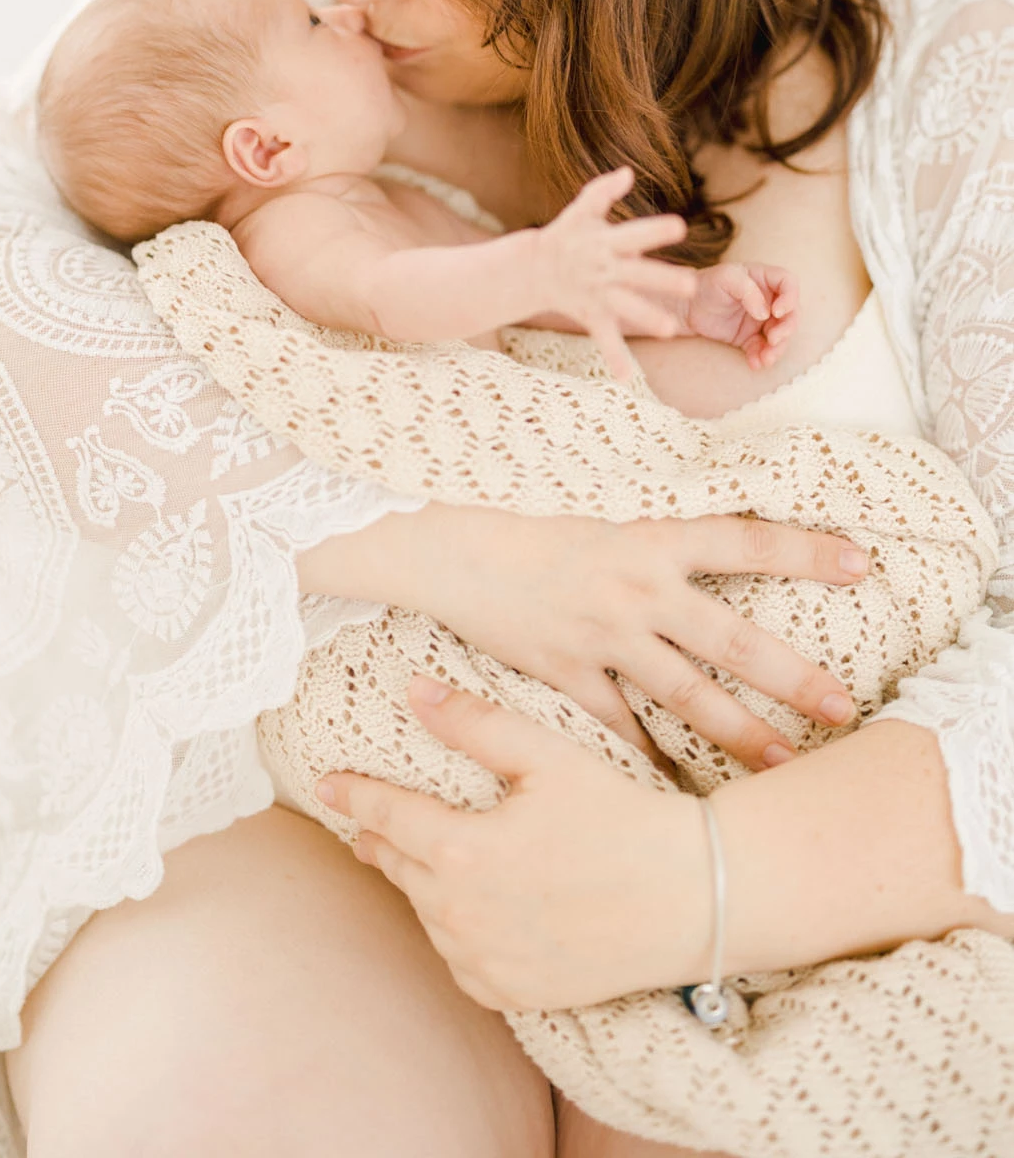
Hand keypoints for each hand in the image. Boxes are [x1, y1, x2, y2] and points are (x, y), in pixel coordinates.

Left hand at [318, 675, 710, 1009]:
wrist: (691, 899)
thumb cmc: (621, 816)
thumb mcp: (547, 756)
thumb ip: (474, 724)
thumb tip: (413, 691)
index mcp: (462, 851)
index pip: (385, 816)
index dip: (353, 795)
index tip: (327, 783)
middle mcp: (461, 916)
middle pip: (397, 867)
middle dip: (379, 838)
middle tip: (366, 820)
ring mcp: (485, 963)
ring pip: (425, 915)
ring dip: (418, 882)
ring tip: (423, 856)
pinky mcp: (513, 994)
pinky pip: (459, 960)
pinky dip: (452, 931)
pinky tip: (466, 907)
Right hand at [415, 505, 867, 770]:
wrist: (451, 552)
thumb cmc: (529, 531)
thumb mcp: (604, 525)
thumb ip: (657, 550)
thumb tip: (710, 561)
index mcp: (650, 541)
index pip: (743, 541)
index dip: (803, 551)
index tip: (860, 563)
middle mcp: (638, 590)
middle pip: (732, 638)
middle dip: (792, 674)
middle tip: (844, 705)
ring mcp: (604, 637)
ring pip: (688, 693)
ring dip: (741, 732)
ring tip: (785, 763)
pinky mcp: (568, 674)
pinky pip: (619, 726)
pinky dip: (649, 757)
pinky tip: (678, 787)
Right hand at [536, 167, 695, 380]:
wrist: (534, 268)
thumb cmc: (567, 234)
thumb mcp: (581, 210)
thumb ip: (602, 191)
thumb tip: (627, 172)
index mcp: (606, 241)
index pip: (634, 234)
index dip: (655, 231)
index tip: (679, 227)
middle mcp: (604, 269)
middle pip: (638, 274)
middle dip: (662, 280)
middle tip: (691, 284)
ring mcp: (598, 294)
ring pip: (626, 308)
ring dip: (647, 318)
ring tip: (671, 329)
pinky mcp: (592, 315)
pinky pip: (604, 339)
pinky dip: (615, 358)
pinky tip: (628, 378)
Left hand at [684, 262, 798, 370]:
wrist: (686, 307)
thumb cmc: (706, 284)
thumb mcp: (725, 278)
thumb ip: (748, 291)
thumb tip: (765, 314)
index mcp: (765, 278)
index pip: (789, 283)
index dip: (790, 298)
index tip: (777, 312)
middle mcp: (768, 299)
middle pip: (791, 313)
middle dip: (786, 328)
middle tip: (773, 339)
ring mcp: (761, 320)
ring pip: (780, 335)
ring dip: (777, 349)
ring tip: (766, 359)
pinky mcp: (750, 337)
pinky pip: (762, 349)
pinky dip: (761, 357)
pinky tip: (755, 363)